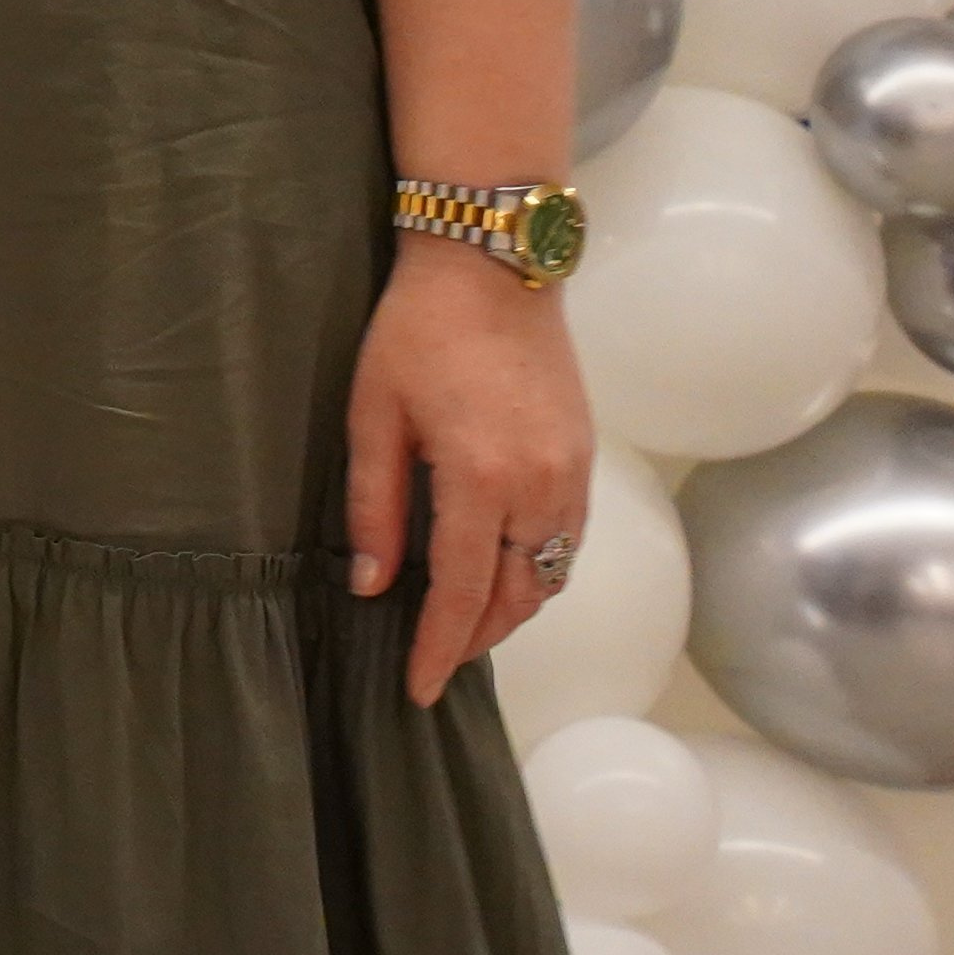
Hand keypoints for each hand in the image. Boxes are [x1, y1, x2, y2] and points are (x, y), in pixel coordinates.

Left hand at [346, 238, 596, 704]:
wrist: (492, 267)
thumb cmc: (417, 331)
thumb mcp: (373, 415)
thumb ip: (374, 506)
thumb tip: (370, 584)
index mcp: (481, 479)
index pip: (460, 592)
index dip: (439, 647)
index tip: (418, 687)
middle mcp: (540, 488)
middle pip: (515, 596)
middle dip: (475, 637)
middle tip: (435, 659)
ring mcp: (571, 475)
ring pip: (549, 575)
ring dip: (510, 608)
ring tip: (464, 625)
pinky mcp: (583, 459)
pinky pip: (567, 540)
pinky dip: (538, 570)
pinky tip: (503, 572)